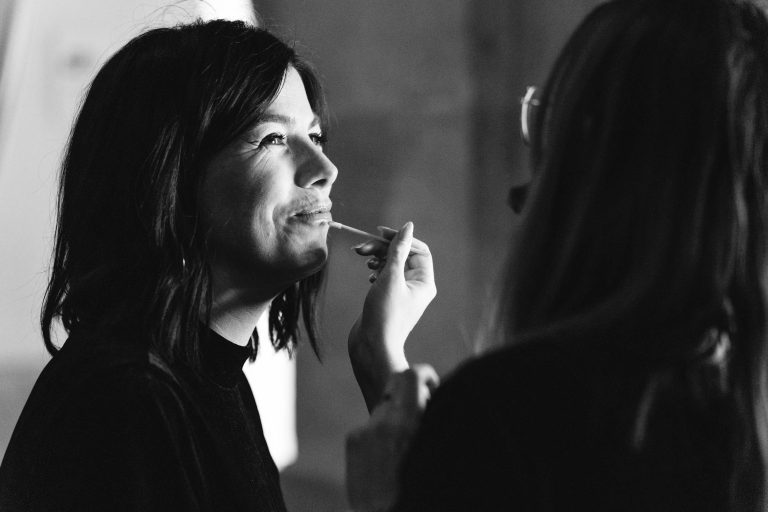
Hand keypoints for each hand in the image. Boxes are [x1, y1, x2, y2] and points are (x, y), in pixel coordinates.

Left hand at [346, 365, 439, 511]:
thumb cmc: (418, 486)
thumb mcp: (434, 449)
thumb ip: (432, 420)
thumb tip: (433, 399)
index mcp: (405, 424)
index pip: (410, 375)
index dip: (425, 374)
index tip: (433, 385)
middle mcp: (380, 424)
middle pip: (396, 390)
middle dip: (412, 397)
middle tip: (425, 412)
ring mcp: (362, 433)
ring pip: (384, 411)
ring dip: (397, 418)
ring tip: (407, 446)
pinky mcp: (352, 443)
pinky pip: (371, 429)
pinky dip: (382, 435)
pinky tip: (389, 458)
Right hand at [348, 222, 435, 410]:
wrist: (372, 346)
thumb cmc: (384, 314)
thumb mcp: (390, 276)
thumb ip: (398, 250)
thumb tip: (408, 227)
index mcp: (424, 282)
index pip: (418, 249)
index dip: (400, 238)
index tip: (380, 233)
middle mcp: (417, 287)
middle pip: (402, 255)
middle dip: (382, 248)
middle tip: (362, 246)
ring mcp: (402, 293)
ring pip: (391, 264)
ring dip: (377, 257)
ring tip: (362, 257)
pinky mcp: (388, 299)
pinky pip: (385, 276)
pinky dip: (375, 270)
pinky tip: (368, 274)